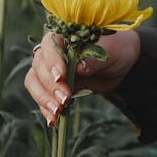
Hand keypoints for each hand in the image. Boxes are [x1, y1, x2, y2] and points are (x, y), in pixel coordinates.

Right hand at [23, 30, 140, 126]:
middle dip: (50, 85)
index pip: (49, 45)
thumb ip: (94, 58)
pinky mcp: (53, 86)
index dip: (52, 61)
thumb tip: (79, 67)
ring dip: (43, 98)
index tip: (61, 77)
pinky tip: (53, 121)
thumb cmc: (116, 49)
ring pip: (34, 82)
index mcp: (64, 35)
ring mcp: (50, 69)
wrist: (121, 63)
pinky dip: (45, 108)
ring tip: (58, 112)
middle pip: (38, 66)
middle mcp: (52, 52)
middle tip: (65, 99)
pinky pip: (42, 97)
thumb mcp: (111, 52)